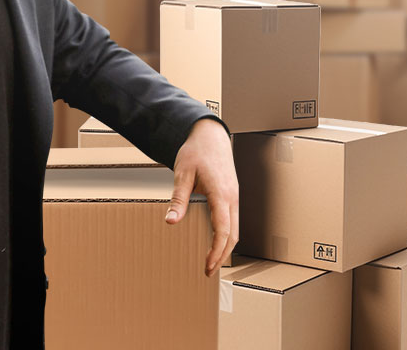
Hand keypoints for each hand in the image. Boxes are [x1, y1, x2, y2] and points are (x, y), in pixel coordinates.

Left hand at [165, 118, 238, 276]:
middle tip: (208, 271)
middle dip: (223, 255)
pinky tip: (216, 240)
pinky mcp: (231, 194)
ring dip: (226, 246)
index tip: (207, 266)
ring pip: (235, 228)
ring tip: (212, 261)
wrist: (210, 135)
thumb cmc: (197, 151)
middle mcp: (232, 197)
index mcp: (221, 194)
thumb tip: (171, 221)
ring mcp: (234, 195)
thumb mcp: (183, 174)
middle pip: (233, 235)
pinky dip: (227, 235)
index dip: (216, 252)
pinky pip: (232, 219)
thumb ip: (178, 199)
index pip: (223, 231)